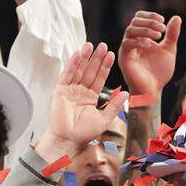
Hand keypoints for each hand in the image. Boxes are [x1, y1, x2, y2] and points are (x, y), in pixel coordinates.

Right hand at [36, 43, 126, 158]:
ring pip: (79, 70)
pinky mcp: (60, 91)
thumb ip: (114, 105)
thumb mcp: (104, 119)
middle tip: (103, 45)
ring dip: (85, 57)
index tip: (111, 54)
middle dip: (96, 58)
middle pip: (90, 71)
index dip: (105, 67)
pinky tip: (78, 54)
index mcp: (90, 98)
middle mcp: (80, 92)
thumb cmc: (84, 134)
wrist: (68, 140)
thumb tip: (126, 93)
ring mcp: (70, 90)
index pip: (99, 78)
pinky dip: (72, 64)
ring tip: (91, 45)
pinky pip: (67, 74)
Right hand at [118, 11, 181, 97]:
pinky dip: (139, 41)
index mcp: (140, 38)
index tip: (163, 20)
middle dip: (149, 22)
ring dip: (145, 30)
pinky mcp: (124, 58)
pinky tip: (150, 45)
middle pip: (134, 22)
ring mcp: (127, 49)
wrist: (153, 90)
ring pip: (130, 30)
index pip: (139, 18)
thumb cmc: (159, 72)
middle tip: (162, 29)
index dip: (150, 16)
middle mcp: (132, 41)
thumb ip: (172, 35)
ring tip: (159, 36)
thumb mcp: (168, 50)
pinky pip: (127, 44)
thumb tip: (176, 17)